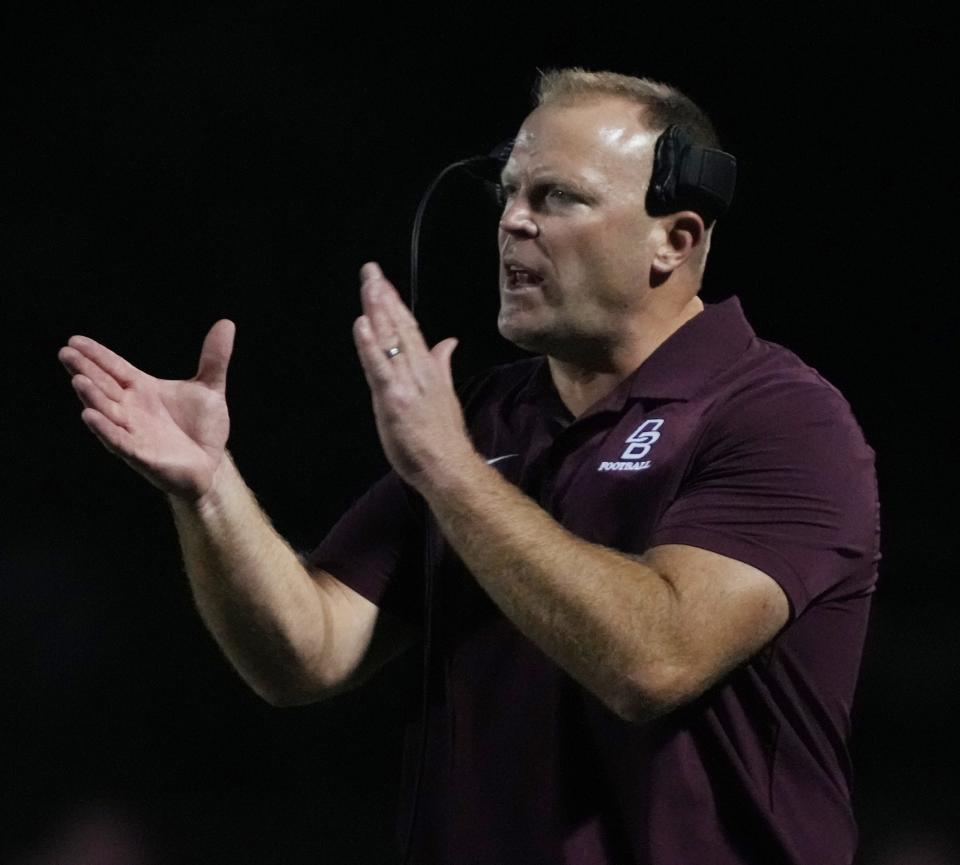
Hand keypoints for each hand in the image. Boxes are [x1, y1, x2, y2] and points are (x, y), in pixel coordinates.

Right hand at [58, 320, 235, 500]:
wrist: (211, 465)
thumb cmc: (202, 428)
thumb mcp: (211, 388)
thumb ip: (214, 358)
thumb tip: (226, 323)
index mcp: (144, 390)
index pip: (115, 368)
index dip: (96, 355)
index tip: (74, 340)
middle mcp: (132, 409)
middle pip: (104, 386)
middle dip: (85, 370)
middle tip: (66, 352)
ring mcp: (134, 432)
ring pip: (108, 412)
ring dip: (92, 397)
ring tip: (78, 380)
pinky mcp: (141, 455)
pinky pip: (119, 441)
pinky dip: (105, 430)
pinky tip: (90, 416)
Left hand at [352, 262, 474, 489]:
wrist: (448, 465)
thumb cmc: (444, 436)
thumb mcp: (445, 394)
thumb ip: (442, 365)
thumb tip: (447, 342)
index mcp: (429, 369)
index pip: (410, 328)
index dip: (395, 303)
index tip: (383, 282)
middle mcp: (418, 370)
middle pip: (399, 326)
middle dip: (383, 297)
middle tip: (370, 271)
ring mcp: (405, 383)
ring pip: (389, 340)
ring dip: (377, 311)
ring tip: (368, 286)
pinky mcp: (392, 398)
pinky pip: (378, 367)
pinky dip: (369, 344)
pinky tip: (361, 324)